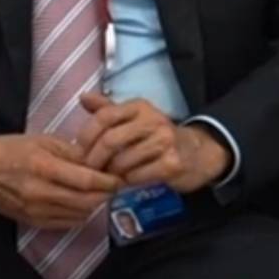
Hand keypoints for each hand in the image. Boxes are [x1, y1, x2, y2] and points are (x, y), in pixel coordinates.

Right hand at [0, 132, 118, 228]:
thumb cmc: (11, 149)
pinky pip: (65, 223)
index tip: (119, 177)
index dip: (107, 181)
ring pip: (78, 214)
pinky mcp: (33, 222)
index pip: (86, 180)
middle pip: (86, 201)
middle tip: (115, 186)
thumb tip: (98, 162)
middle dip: (105, 195)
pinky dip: (79, 214)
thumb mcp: (43, 140)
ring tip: (101, 193)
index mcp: (43, 167)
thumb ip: (72, 152)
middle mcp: (41, 193)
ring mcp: (36, 211)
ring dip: (94, 205)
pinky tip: (83, 203)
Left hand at [74, 93, 229, 192]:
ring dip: (111, 173)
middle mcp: (153, 120)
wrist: (198, 153)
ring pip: (122, 161)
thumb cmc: (158, 137)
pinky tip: (128, 180)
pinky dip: (128, 181)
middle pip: (110, 140)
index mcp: (139, 107)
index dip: (87, 135)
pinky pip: (137, 176)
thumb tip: (83, 97)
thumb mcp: (135, 119)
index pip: (104, 116)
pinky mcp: (172, 163)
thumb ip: (108, 110)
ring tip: (109, 176)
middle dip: (95, 159)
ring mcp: (165, 141)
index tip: (80, 151)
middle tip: (90, 170)